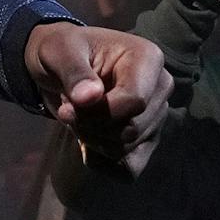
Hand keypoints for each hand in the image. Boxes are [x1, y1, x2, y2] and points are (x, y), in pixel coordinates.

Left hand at [23, 22, 169, 174]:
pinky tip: (86, 140)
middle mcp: (160, 87)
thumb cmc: (62, 51)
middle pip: (131, 129)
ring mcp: (157, 115)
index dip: (98, 113)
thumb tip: (90, 97)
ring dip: (92, 141)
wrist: (60, 65)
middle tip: (67, 112)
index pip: (135, 101)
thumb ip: (73, 71)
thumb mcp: (59, 51)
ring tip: (77, 118)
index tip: (67, 108)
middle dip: (92, 128)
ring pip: (127, 149)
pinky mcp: (147, 139)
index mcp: (148, 58)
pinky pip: (129, 168)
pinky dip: (101, 160)